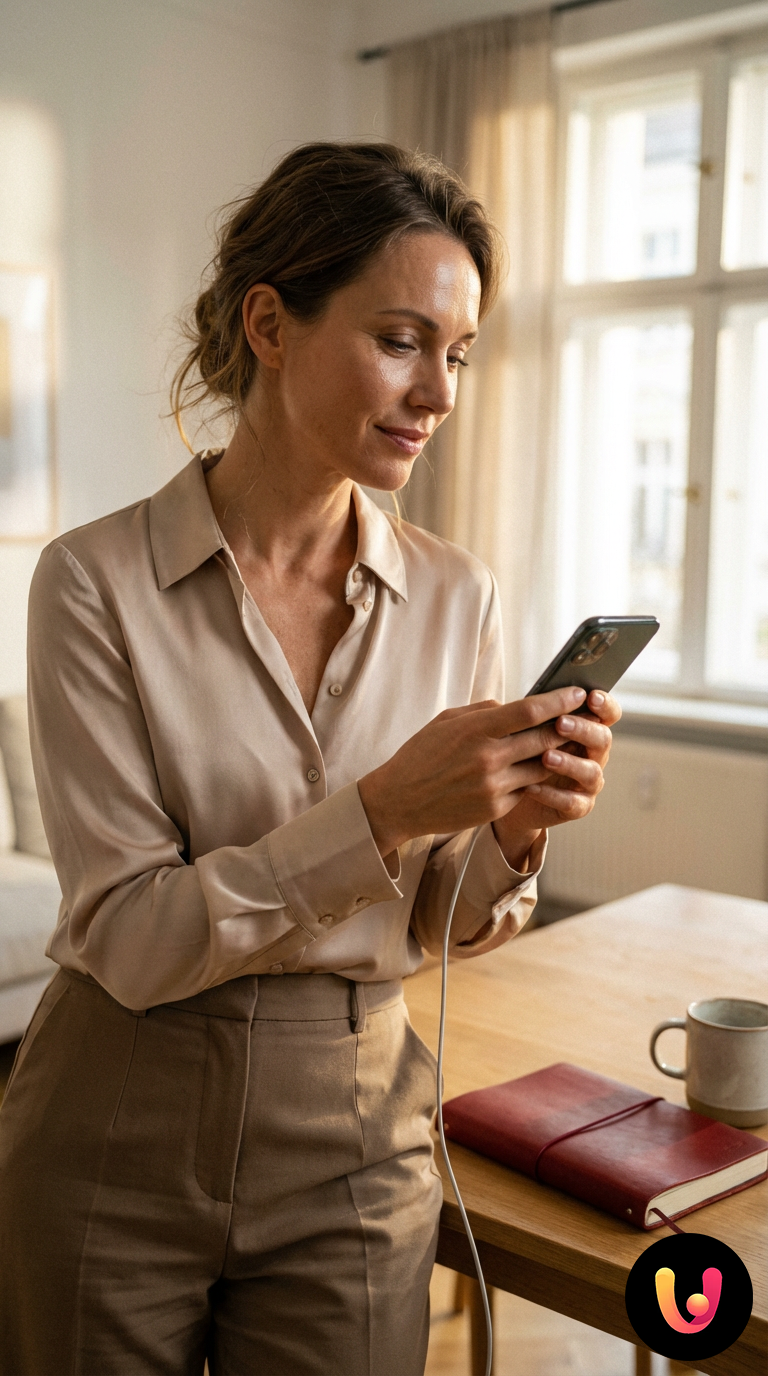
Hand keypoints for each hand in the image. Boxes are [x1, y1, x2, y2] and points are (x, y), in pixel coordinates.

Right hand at [358, 686, 588, 862]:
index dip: (559, 700)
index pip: (530, 711)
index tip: (579, 692)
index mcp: (476, 730)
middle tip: (584, 717)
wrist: (399, 802)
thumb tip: (515, 706)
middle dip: (568, 726)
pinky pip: (526, 788)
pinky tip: (536, 769)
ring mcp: (494, 786)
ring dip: (556, 754)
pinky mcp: (496, 808)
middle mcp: (489, 757)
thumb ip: (483, 711)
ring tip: (568, 742)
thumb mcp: (446, 721)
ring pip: (542, 766)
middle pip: (545, 738)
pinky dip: (533, 777)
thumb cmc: (421, 755)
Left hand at [491, 689, 620, 861]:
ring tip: (546, 757)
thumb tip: (531, 699)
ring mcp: (589, 782)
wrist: (511, 793)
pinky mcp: (578, 806)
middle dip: (583, 730)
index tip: (591, 696)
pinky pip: (573, 803)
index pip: (608, 714)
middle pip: (603, 739)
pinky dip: (552, 795)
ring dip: (570, 763)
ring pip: (592, 772)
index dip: (604, 705)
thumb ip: (536, 715)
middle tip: (560, 723)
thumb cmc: (522, 751)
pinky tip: (530, 787)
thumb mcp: (526, 730)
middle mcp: (594, 755)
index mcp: (587, 730)